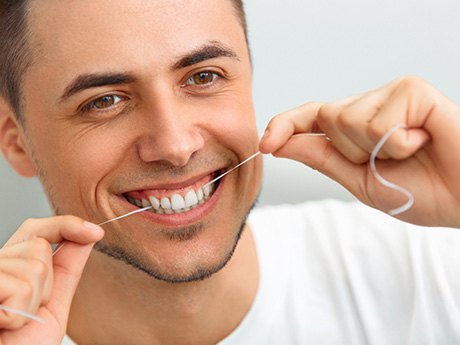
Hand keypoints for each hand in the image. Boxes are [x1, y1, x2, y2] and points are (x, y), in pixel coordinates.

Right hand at [0, 216, 103, 344]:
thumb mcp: (52, 303)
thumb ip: (67, 268)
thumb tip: (88, 234)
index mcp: (11, 266)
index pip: (37, 230)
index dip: (67, 226)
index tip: (95, 232)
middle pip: (39, 247)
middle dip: (45, 284)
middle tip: (27, 312)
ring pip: (33, 268)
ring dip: (31, 304)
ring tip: (12, 322)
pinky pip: (19, 288)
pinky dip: (17, 314)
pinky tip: (3, 324)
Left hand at [259, 76, 459, 226]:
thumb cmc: (420, 191)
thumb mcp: (358, 180)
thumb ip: (321, 158)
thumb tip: (279, 144)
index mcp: (356, 128)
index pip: (311, 117)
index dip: (285, 126)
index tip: (265, 144)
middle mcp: (371, 106)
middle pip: (325, 118)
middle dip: (350, 152)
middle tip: (388, 161)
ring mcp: (391, 94)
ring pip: (346, 119)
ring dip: (375, 150)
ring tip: (410, 152)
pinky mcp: (412, 90)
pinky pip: (377, 121)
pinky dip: (398, 144)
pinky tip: (422, 141)